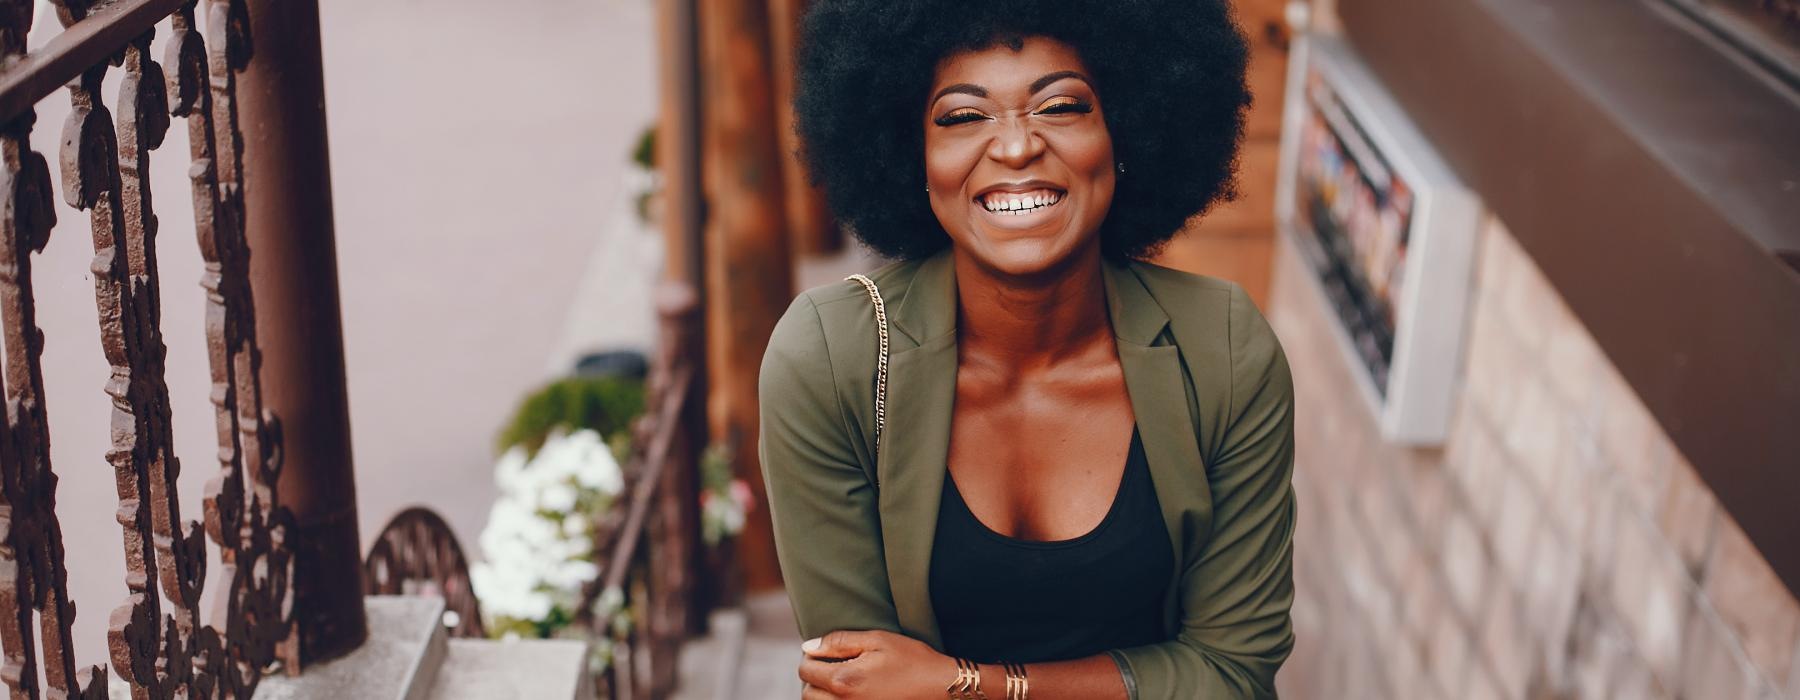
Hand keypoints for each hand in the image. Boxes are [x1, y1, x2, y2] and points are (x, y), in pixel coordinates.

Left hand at [798, 629, 956, 698]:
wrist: (940, 687)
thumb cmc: (912, 660)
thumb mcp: (878, 640)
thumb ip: (839, 641)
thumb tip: (808, 647)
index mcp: (845, 680)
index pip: (806, 670)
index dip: (810, 657)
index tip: (823, 651)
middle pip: (807, 693)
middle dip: (813, 677)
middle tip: (829, 665)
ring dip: (821, 693)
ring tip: (840, 679)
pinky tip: (851, 691)